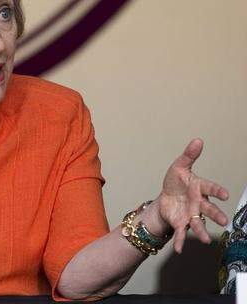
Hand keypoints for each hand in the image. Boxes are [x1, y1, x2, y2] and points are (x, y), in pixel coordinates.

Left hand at [157, 139, 228, 253]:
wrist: (166, 197)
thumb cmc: (176, 182)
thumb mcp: (179, 167)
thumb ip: (189, 156)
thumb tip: (198, 140)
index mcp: (198, 188)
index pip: (210, 188)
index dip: (217, 191)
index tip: (225, 194)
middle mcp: (198, 203)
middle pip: (208, 209)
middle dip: (215, 215)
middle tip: (224, 222)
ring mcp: (190, 214)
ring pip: (198, 223)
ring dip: (202, 231)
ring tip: (205, 240)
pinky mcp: (181, 223)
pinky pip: (181, 232)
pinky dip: (180, 241)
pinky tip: (179, 250)